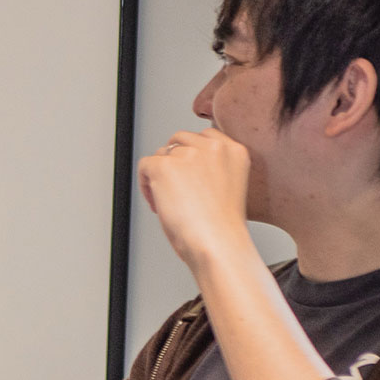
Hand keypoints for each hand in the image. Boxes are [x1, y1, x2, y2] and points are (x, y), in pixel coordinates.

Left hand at [136, 129, 253, 271]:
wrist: (218, 243)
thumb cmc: (224, 229)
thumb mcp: (229, 187)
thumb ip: (213, 169)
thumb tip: (187, 167)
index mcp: (234, 151)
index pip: (204, 136)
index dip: (191, 154)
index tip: (188, 174)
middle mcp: (213, 147)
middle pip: (180, 141)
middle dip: (174, 163)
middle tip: (176, 191)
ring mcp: (188, 154)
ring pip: (162, 154)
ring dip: (160, 176)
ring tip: (169, 202)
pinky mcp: (164, 166)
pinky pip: (145, 165)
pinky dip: (145, 185)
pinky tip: (158, 203)